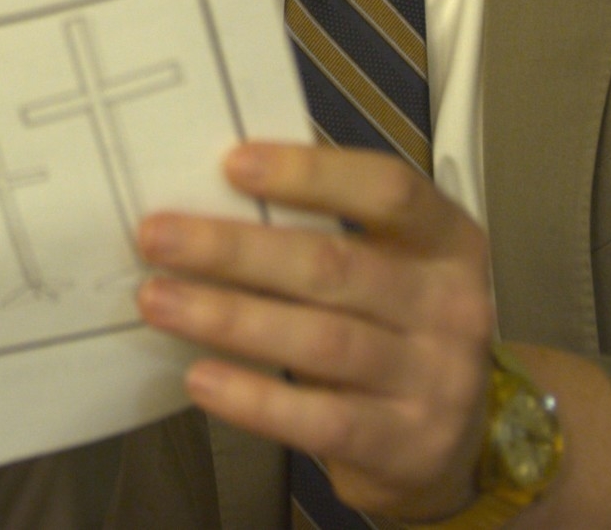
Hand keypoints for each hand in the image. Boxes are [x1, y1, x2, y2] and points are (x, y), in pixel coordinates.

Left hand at [135, 142, 497, 523]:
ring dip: (230, 318)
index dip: (311, 174)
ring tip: (159, 301)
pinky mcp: (406, 444)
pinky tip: (201, 378)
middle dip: (236, 249)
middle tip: (157, 236)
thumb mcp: (386, 271)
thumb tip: (211, 196)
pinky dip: (255, 398)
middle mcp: (452, 306)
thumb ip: (324, 234)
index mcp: (449, 241)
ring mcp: (436, 379)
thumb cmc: (394, 332)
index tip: (231, 163)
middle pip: (335, 266)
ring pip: (321, 341)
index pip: (388, 190)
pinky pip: (320, 419)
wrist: (448, 448)